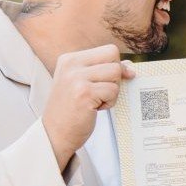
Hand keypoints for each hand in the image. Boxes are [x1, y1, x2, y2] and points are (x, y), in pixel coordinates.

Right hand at [42, 44, 134, 169]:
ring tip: (96, 101)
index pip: (108, 50)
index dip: (116, 65)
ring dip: (112, 91)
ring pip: (116, 72)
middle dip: (116, 76)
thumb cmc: (71, 110)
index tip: (110, 81)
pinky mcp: (84, 93)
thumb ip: (103, 71)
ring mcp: (76, 78)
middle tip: (102, 92)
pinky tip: (94, 109)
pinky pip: (113, 90)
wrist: (55, 135)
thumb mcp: (82, 83)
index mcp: (69, 59)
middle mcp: (71, 64)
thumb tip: (130, 67)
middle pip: (113, 56)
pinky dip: (109, 103)